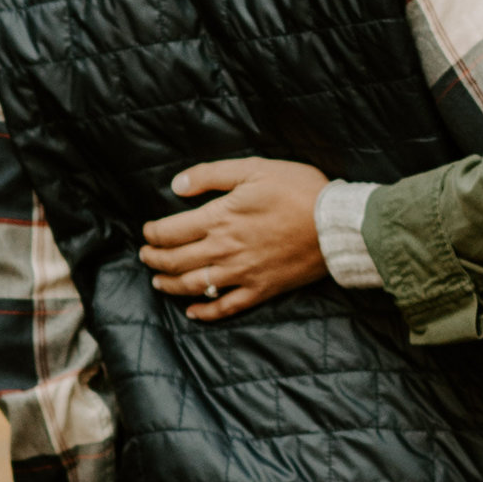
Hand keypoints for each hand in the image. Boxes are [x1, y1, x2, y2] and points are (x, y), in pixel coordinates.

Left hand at [141, 158, 329, 318]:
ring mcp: (242, 273)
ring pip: (194, 285)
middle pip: (176, 260)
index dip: (153, 233)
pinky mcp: (261, 289)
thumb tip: (176, 185)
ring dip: (170, 285)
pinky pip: (226, 307)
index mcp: (220, 218)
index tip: (147, 231)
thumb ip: (211, 175)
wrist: (336, 225)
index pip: (171, 231)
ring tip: (158, 282)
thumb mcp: (254, 169)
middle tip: (145, 256)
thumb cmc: (299, 190)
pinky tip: (193, 312)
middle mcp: (224, 249)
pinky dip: (206, 312)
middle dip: (154, 259)